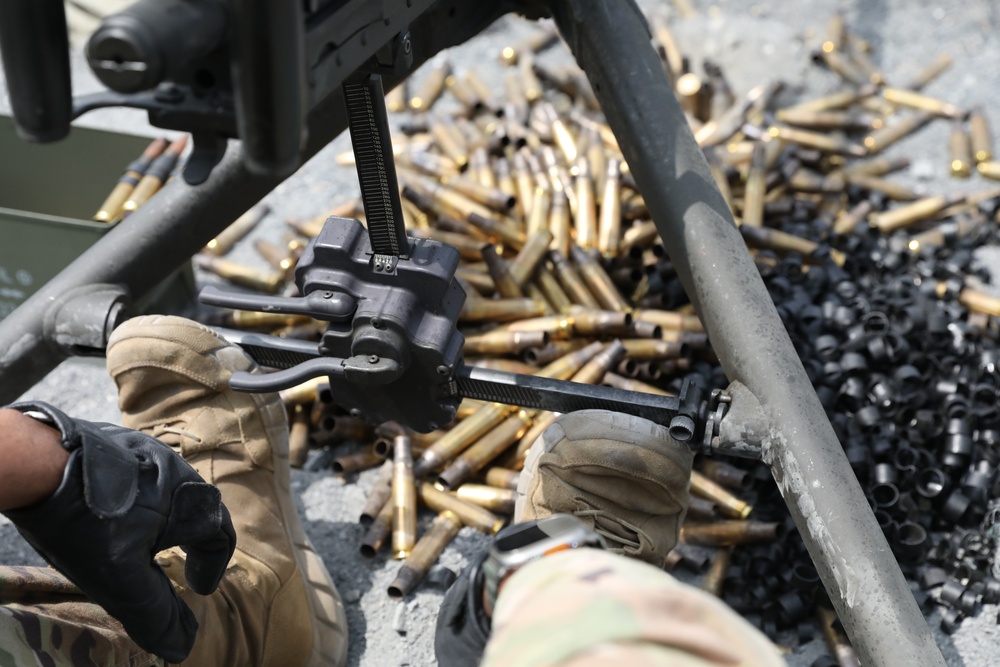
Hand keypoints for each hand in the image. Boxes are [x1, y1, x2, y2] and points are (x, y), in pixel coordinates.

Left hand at [2, 402, 235, 662]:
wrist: (37, 460)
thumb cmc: (85, 522)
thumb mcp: (121, 579)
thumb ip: (153, 612)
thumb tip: (182, 646)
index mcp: (190, 504)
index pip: (220, 536)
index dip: (212, 566)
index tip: (196, 587)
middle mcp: (179, 472)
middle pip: (199, 509)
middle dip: (192, 541)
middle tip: (175, 563)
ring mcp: (149, 451)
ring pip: (170, 489)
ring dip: (165, 517)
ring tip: (141, 539)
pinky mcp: (120, 441)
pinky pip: (142, 472)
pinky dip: (139, 497)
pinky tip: (111, 511)